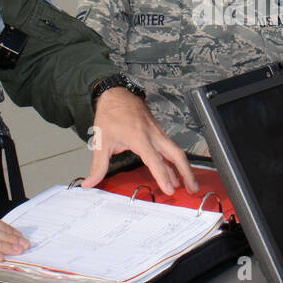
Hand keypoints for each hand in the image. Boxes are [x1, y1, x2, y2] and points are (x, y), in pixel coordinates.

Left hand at [82, 88, 197, 195]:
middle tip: (193, 188)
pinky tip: (175, 171)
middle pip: (176, 154)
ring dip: (184, 168)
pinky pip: (170, 148)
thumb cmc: (110, 115)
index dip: (163, 176)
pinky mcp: (158, 132)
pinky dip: (175, 161)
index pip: (155, 160)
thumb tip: (90, 182)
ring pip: (176, 151)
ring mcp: (157, 132)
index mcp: (139, 138)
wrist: (116, 94)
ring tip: (189, 184)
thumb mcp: (101, 142)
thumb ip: (98, 166)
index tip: (169, 189)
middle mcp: (152, 135)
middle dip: (187, 172)